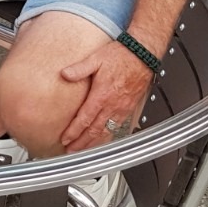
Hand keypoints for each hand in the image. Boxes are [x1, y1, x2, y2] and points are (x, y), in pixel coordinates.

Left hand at [57, 38, 156, 152]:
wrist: (142, 55)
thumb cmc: (121, 56)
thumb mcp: (96, 58)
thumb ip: (79, 68)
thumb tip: (64, 74)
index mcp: (102, 95)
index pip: (85, 119)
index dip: (74, 131)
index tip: (65, 139)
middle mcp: (112, 105)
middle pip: (94, 130)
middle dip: (81, 143)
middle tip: (71, 151)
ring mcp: (121, 108)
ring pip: (106, 132)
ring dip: (94, 143)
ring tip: (84, 151)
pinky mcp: (129, 108)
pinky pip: (117, 127)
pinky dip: (108, 137)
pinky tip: (103, 140)